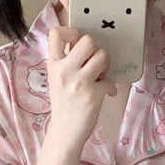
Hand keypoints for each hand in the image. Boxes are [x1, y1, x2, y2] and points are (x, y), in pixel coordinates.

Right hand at [45, 25, 117, 151]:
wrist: (64, 133)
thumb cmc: (64, 105)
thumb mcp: (57, 80)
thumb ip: (67, 62)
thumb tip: (86, 45)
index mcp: (54, 65)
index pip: (55, 33)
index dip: (71, 31)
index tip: (77, 40)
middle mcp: (64, 71)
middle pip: (87, 40)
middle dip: (95, 49)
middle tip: (93, 62)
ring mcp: (78, 82)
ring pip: (102, 55)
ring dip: (105, 65)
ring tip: (100, 76)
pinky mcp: (93, 94)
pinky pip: (109, 81)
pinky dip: (110, 88)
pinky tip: (105, 93)